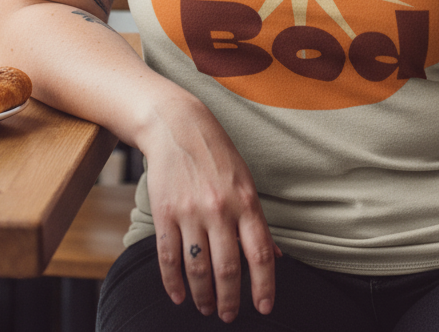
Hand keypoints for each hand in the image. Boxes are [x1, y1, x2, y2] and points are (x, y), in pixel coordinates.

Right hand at [143, 94, 278, 322]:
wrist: (177, 126)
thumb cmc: (217, 155)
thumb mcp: (245, 182)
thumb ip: (257, 221)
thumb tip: (274, 257)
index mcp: (245, 201)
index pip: (259, 253)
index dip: (264, 286)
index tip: (264, 308)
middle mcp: (219, 209)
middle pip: (227, 268)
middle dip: (230, 299)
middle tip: (229, 315)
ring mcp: (190, 212)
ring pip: (197, 268)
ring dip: (203, 295)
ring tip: (207, 307)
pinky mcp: (165, 212)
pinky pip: (168, 257)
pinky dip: (173, 282)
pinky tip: (179, 295)